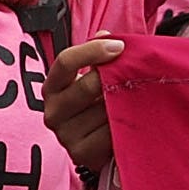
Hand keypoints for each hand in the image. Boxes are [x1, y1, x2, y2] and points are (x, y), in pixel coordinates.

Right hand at [42, 36, 123, 177]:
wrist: (99, 148)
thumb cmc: (96, 106)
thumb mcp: (92, 78)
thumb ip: (97, 57)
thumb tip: (106, 35)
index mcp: (52, 87)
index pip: (65, 62)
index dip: (93, 50)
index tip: (120, 47)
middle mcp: (52, 112)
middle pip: (87, 86)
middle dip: (115, 78)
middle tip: (136, 76)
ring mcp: (65, 135)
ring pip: (103, 111)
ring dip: (124, 103)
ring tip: (136, 99)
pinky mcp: (80, 154)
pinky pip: (109, 134)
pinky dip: (124, 125)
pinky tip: (131, 121)